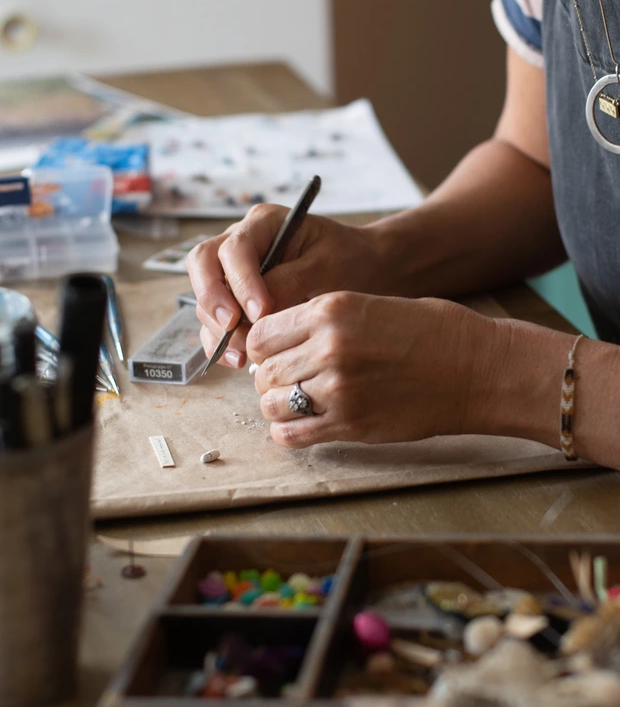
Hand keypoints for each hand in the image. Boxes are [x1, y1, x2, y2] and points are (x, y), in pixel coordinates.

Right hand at [186, 204, 388, 368]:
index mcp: (263, 224)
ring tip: (243, 354)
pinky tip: (238, 360)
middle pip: (203, 264)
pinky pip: (214, 321)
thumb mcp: (328, 266)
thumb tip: (257, 310)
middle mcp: (240, 243)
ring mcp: (233, 272)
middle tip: (232, 327)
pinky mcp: (234, 300)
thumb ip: (291, 282)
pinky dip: (220, 342)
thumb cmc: (349, 260)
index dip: (241, 281)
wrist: (363, 270)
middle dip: (212, 298)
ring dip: (217, 326)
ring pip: (204, 295)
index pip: (234, 248)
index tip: (261, 311)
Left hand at [246, 291, 491, 447]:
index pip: (261, 333)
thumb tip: (280, 344)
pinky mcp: (352, 425)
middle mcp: (328, 348)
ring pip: (272, 404)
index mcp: (330, 310)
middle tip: (287, 379)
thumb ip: (322, 321)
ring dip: (278, 404)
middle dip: (270, 376)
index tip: (273, 352)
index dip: (263, 345)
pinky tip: (304, 424)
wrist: (478, 369)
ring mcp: (338, 389)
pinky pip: (293, 434)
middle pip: (264, 370)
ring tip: (297, 401)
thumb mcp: (369, 304)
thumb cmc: (431, 331)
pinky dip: (289, 431)